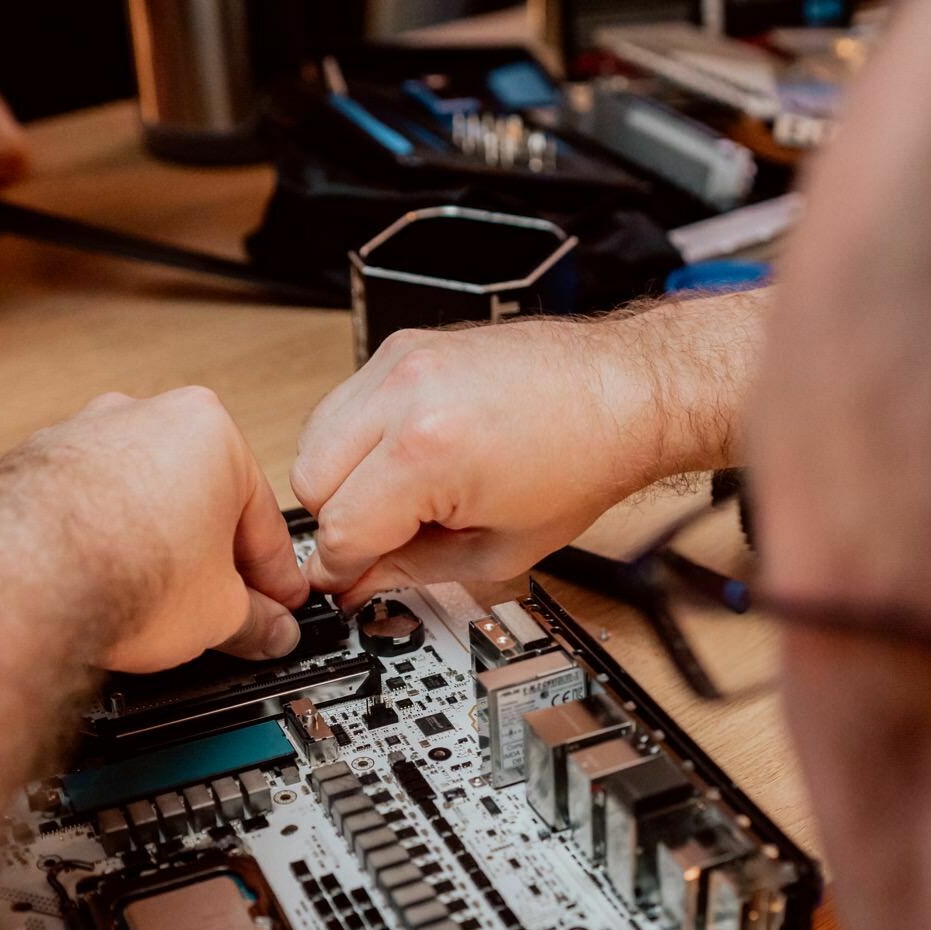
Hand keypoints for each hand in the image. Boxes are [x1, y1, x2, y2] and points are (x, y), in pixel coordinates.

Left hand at [0, 388, 308, 671]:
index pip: (259, 516)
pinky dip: (100, 542)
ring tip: (158, 606)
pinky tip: (105, 587)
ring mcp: (80, 435)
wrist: (23, 581)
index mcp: (209, 429)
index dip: (274, 574)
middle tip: (223, 609)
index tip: (275, 604)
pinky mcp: (29, 465)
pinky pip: (84, 508)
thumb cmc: (122, 567)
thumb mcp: (220, 612)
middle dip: (211, 557)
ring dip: (155, 547)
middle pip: (197, 498)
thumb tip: (263, 629)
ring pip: (138, 499)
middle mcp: (142, 416)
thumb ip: (253, 619)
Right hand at [290, 315, 704, 605]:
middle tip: (389, 536)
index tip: (349, 581)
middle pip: (308, 483)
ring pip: (314, 439)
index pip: (339, 530)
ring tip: (403, 493)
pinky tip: (407, 455)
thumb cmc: (584, 460)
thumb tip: (358, 583)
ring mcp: (399, 362)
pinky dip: (358, 438)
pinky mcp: (402, 345)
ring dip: (343, 478)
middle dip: (342, 521)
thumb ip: (413, 571)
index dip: (343, 569)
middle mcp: (403, 396)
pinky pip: (342, 404)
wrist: (622, 393)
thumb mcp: (500, 548)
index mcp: (426, 452)